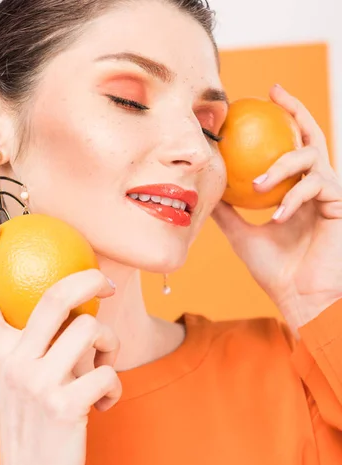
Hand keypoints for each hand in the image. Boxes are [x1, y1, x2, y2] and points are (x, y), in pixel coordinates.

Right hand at [0, 219, 120, 464]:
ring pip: (91, 332)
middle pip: (55, 297)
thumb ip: (35, 345)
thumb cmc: (32, 425)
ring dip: (108, 348)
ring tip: (102, 369)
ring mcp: (37, 383)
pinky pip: (108, 374)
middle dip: (90, 279)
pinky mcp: (67, 406)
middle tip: (105, 285)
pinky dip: (115, 387)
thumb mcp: (21, 380)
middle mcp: (10, 362)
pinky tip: (104, 405)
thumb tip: (70, 308)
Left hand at [211, 84, 341, 334]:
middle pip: (311, 137)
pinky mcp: (340, 205)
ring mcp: (331, 194)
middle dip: (295, 110)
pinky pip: (317, 186)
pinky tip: (277, 217)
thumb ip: (230, 211)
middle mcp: (317, 187)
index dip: (283, 121)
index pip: (292, 148)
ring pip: (311, 158)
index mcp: (298, 192)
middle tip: (274, 93)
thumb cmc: (275, 271)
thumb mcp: (243, 235)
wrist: (299, 298)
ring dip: (282, 166)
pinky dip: (293, 198)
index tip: (264, 98)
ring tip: (258, 184)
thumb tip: (208, 190)